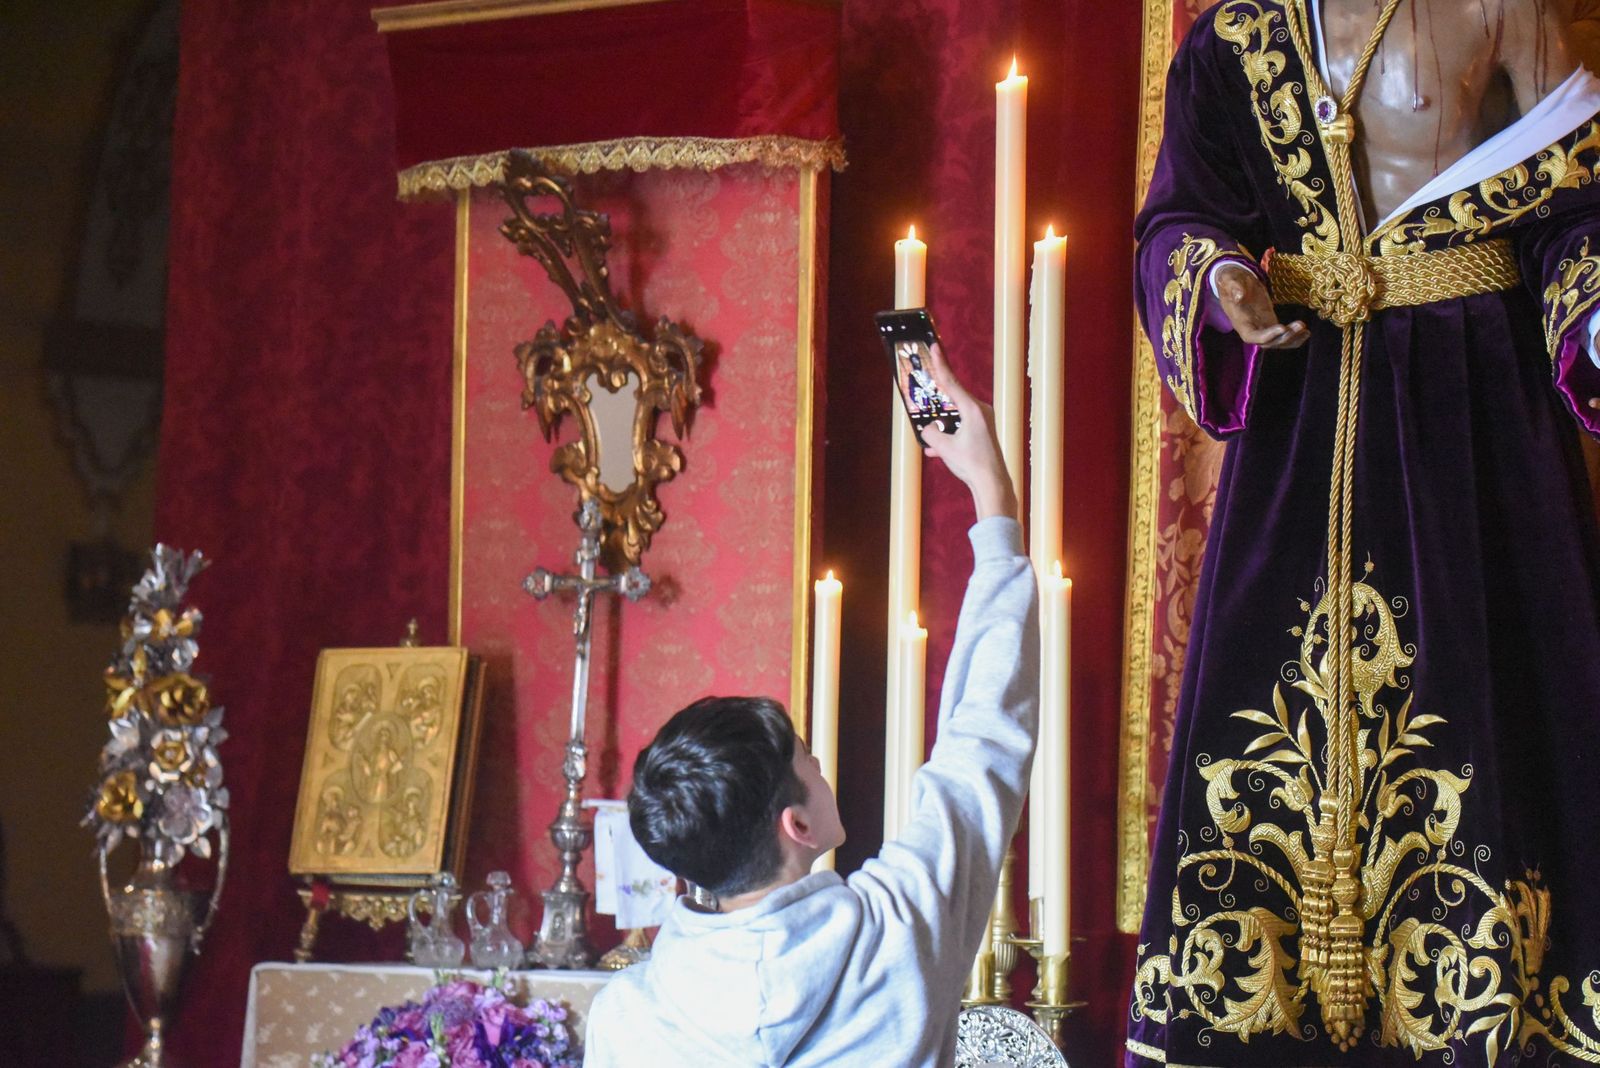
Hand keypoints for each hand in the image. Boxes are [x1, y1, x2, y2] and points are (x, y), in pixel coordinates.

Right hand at [918, 342, 1018, 521]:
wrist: (991, 483)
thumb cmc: (972, 463)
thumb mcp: (944, 447)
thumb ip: (930, 433)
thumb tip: (927, 429)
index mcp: (972, 410)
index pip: (952, 382)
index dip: (940, 364)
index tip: (935, 346)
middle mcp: (980, 412)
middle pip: (953, 397)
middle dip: (937, 396)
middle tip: (926, 380)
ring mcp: (983, 422)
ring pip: (955, 416)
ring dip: (941, 424)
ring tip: (930, 432)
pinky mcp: (982, 433)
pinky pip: (960, 428)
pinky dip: (948, 437)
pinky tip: (935, 451)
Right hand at [1214, 262, 1308, 348]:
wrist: (1235, 281)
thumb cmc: (1231, 280)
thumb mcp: (1230, 280)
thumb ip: (1234, 287)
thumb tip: (1239, 296)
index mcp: (1240, 321)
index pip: (1251, 336)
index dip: (1266, 336)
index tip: (1282, 327)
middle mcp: (1250, 329)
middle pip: (1267, 343)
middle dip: (1284, 337)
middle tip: (1300, 325)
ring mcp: (1261, 327)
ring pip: (1276, 341)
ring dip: (1292, 338)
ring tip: (1305, 329)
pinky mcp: (1269, 323)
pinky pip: (1281, 336)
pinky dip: (1294, 337)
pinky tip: (1306, 333)